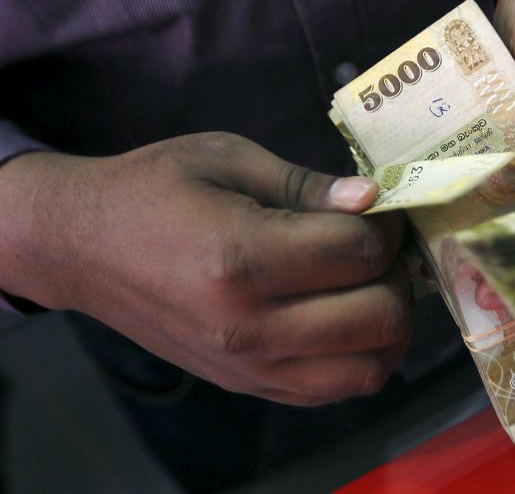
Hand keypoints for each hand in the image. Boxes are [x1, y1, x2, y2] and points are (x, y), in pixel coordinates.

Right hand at [0, 133, 410, 405]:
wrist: (84, 247)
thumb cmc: (155, 190)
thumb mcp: (229, 159)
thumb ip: (307, 185)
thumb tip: (373, 200)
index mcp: (240, 258)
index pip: (359, 252)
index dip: (386, 224)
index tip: (377, 207)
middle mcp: (248, 326)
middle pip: (378, 316)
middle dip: (397, 273)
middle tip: (380, 245)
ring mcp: (249, 366)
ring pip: (370, 367)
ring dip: (391, 323)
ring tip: (374, 283)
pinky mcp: (248, 385)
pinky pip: (336, 389)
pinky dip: (362, 356)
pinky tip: (349, 317)